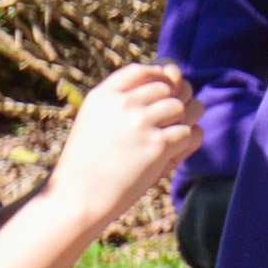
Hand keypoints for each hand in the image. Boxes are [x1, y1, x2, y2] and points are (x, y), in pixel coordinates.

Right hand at [53, 65, 196, 226]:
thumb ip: (126, 100)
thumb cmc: (90, 162)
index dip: (161, 73)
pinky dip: (187, 143)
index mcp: (102, 96)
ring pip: (184, 107)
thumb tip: (174, 73)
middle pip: (170, 86)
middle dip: (179, 99)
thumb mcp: (96, 121)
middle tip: (172, 119)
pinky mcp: (158, 144)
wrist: (78, 198)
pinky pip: (189, 132)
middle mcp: (122, 104)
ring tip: (173, 135)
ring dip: (186, 120)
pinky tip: (173, 153)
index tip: (168, 85)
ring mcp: (140, 123)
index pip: (142, 69)